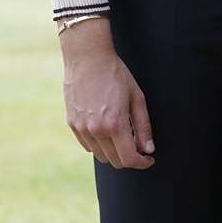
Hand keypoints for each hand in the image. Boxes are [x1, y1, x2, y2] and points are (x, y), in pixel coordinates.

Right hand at [60, 18, 153, 169]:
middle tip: (141, 149)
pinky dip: (100, 145)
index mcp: (114, 124)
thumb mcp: (136, 97)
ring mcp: (81, 129)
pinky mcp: (72, 125)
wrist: (87, 59)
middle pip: (115, 161)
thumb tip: (148, 149)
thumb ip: (143, 126)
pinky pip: (88, 146)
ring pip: (101, 155)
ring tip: (126, 138)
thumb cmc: (116, 74)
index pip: (129, 158)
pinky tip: (109, 132)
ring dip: (115, 153)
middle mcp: (95, 131)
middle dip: (130, 159)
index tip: (149, 159)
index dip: (142, 162)